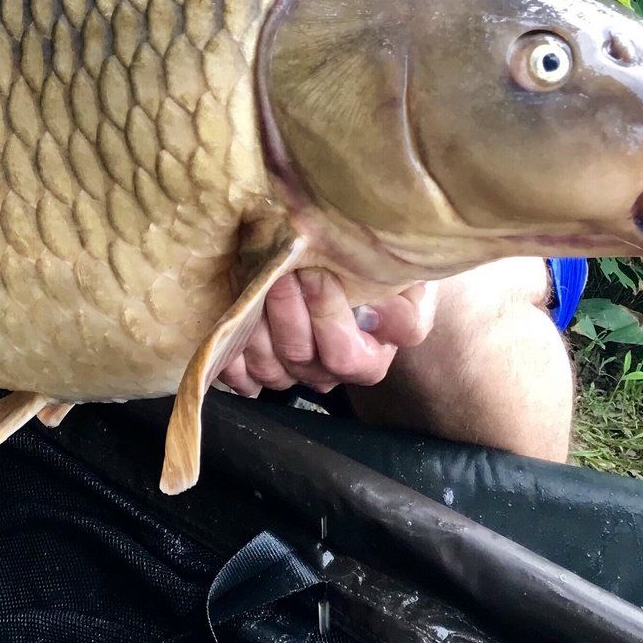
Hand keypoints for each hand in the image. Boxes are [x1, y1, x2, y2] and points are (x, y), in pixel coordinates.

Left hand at [214, 268, 435, 396]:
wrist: (348, 271)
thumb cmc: (382, 280)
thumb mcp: (412, 289)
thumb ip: (407, 311)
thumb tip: (380, 316)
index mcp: (366, 361)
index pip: (343, 355)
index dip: (326, 315)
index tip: (316, 272)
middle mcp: (324, 373)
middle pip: (298, 356)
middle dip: (286, 308)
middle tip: (282, 268)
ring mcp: (287, 373)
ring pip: (265, 364)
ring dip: (255, 322)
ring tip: (257, 278)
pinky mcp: (255, 368)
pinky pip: (238, 374)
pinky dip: (230, 352)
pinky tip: (231, 320)